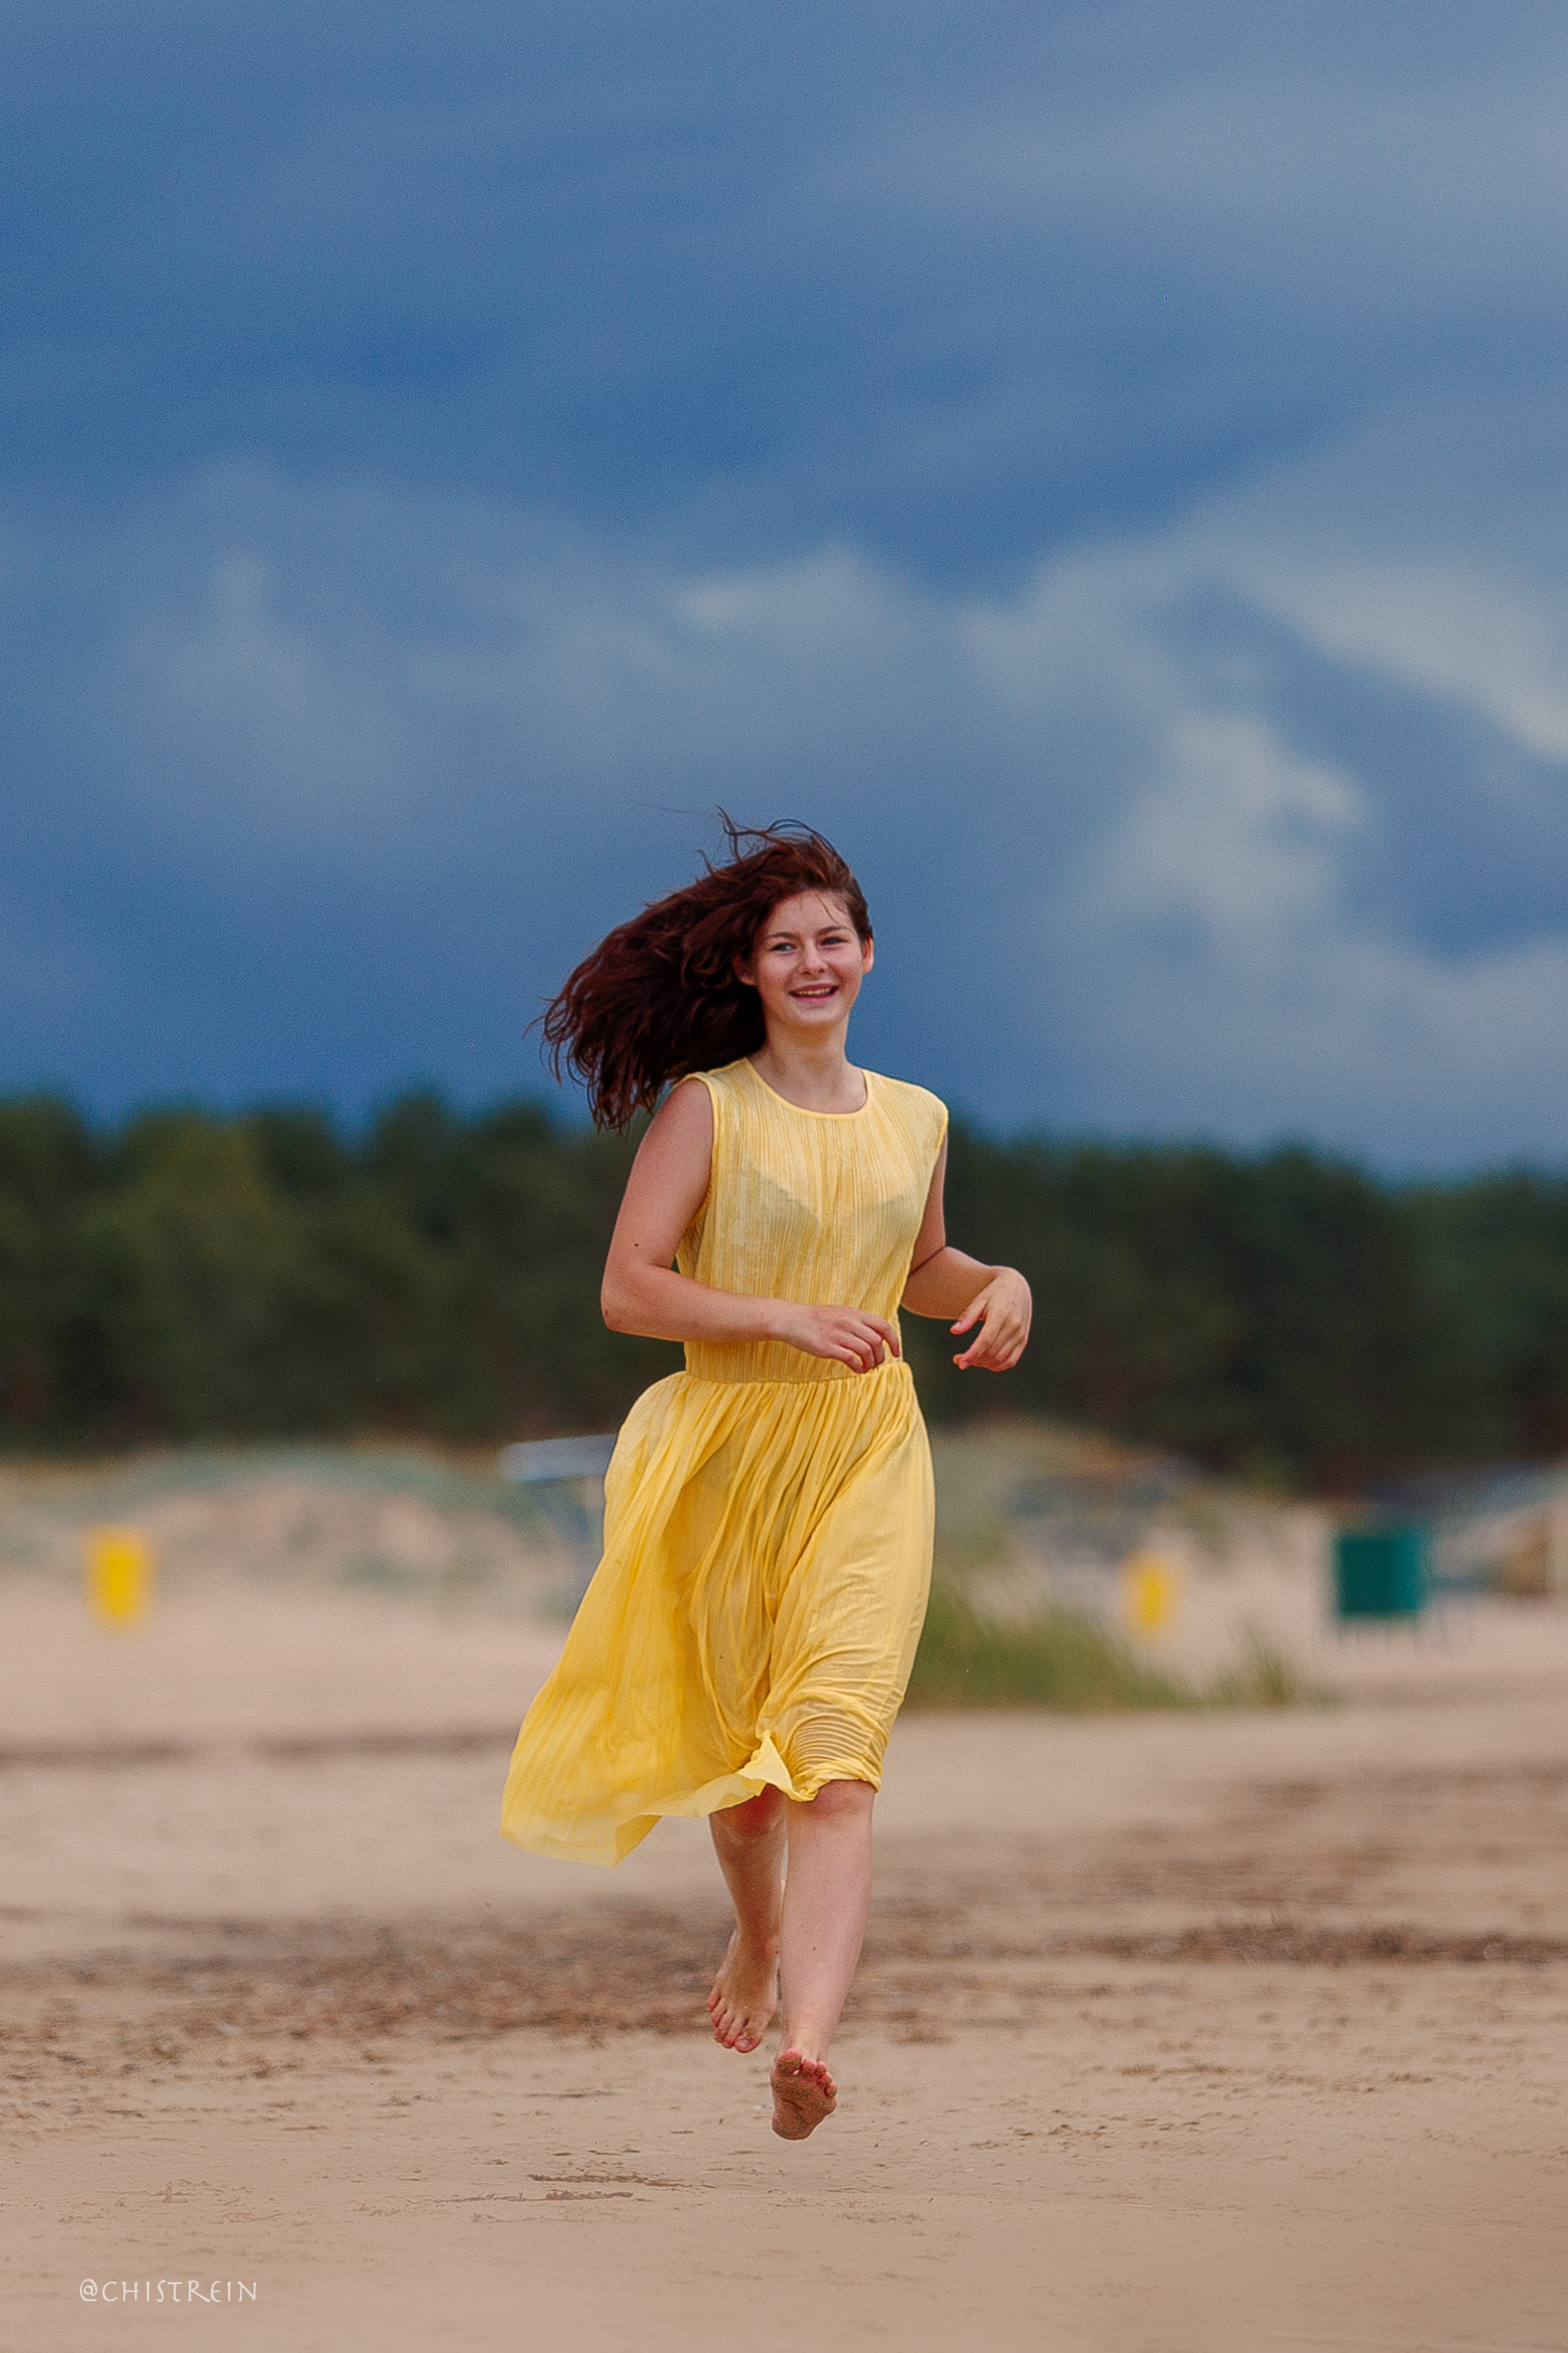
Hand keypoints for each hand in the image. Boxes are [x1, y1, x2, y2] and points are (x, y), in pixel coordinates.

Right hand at [773, 1302, 901, 1373]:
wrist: (792, 1320)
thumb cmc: (817, 1319)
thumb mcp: (841, 1313)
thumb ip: (858, 1322)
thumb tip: (876, 1337)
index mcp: (854, 1313)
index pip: (883, 1326)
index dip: (894, 1341)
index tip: (896, 1353)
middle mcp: (849, 1322)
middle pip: (876, 1341)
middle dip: (881, 1356)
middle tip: (877, 1364)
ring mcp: (839, 1334)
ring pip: (866, 1351)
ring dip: (870, 1363)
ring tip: (866, 1368)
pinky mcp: (828, 1347)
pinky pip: (851, 1359)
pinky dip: (858, 1367)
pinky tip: (857, 1370)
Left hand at [950, 1268, 1030, 1369]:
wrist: (1016, 1287)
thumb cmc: (993, 1293)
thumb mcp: (979, 1300)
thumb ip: (968, 1316)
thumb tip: (954, 1331)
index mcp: (1001, 1315)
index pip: (985, 1341)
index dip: (972, 1354)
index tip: (959, 1362)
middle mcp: (1013, 1326)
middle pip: (992, 1352)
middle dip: (974, 1360)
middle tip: (959, 1360)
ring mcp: (1020, 1334)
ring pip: (1001, 1359)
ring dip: (983, 1364)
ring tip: (970, 1359)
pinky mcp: (1023, 1340)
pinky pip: (1011, 1360)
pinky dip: (997, 1366)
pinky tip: (985, 1363)